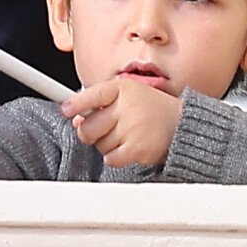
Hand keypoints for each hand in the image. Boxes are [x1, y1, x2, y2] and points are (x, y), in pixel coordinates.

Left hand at [62, 77, 181, 166]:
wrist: (182, 123)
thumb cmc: (151, 107)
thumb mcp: (126, 94)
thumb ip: (99, 103)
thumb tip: (75, 119)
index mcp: (121, 88)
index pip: (93, 95)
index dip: (76, 103)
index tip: (64, 109)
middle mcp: (126, 107)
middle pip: (90, 126)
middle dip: (87, 132)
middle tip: (96, 131)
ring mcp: (132, 128)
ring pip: (99, 144)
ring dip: (105, 144)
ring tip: (120, 136)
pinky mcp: (138, 149)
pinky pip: (111, 158)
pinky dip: (114, 157)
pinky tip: (125, 148)